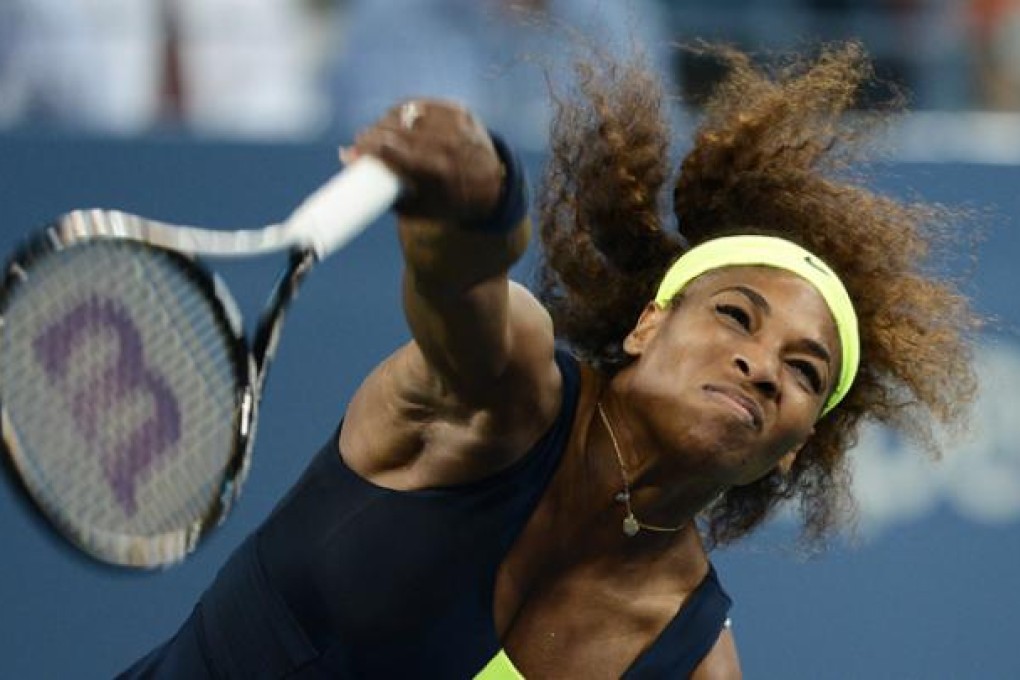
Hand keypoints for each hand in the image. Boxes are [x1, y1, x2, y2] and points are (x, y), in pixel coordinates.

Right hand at [347, 100, 503, 225]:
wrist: (495, 186)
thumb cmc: (451, 202)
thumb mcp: (420, 209)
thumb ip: (385, 193)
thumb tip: (350, 164)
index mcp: (436, 171)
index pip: (390, 149)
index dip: (366, 147)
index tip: (351, 150)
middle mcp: (446, 145)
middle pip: (395, 129)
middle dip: (372, 133)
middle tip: (362, 140)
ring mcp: (455, 125)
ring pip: (408, 112)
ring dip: (387, 120)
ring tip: (379, 130)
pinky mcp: (460, 112)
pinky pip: (423, 104)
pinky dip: (407, 111)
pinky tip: (398, 119)